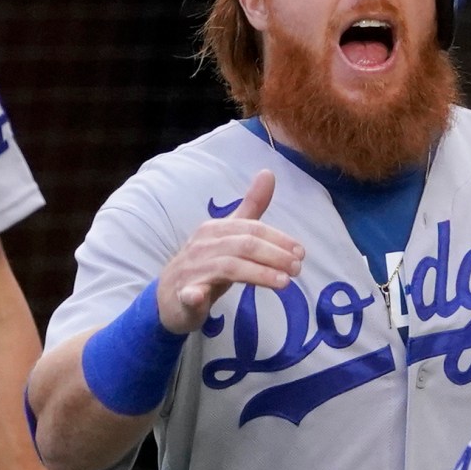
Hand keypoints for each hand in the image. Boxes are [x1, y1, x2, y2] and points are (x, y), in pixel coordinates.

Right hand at [156, 170, 304, 331]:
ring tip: (284, 283)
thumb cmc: (204, 265)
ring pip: (228, 267)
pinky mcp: (182, 295)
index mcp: (214, 229)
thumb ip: (250, 209)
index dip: (278, 238)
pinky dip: (193, 294)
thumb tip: (268, 172)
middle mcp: (202, 245)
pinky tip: (200, 297)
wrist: (170, 297)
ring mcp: (191, 270)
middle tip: (298, 268)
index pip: (251, 228)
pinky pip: (187, 293)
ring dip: (258, 274)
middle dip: (274, 255)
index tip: (300, 252)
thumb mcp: (229, 237)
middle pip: (244, 245)